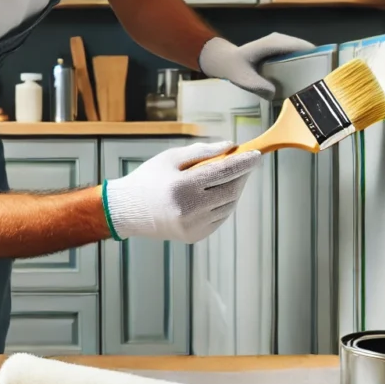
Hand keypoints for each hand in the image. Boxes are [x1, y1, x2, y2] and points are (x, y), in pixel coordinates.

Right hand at [102, 141, 260, 243]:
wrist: (127, 211)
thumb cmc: (148, 179)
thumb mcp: (171, 158)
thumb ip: (202, 152)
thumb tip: (230, 147)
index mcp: (182, 187)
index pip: (223, 172)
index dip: (243, 162)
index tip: (257, 154)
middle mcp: (189, 210)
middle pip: (231, 190)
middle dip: (242, 175)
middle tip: (247, 162)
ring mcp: (193, 227)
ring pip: (229, 206)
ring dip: (235, 189)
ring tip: (232, 176)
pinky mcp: (194, 237)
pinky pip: (220, 218)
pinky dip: (225, 204)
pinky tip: (220, 193)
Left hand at [198, 34, 314, 98]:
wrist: (226, 60)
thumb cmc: (234, 68)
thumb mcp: (243, 78)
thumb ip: (257, 86)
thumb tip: (275, 93)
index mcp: (272, 43)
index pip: (300, 46)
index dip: (315, 55)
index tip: (326, 69)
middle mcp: (280, 40)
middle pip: (306, 48)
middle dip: (317, 62)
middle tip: (324, 82)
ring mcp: (282, 43)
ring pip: (304, 52)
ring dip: (312, 65)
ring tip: (319, 83)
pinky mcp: (283, 50)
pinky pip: (298, 56)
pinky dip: (304, 66)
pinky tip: (306, 82)